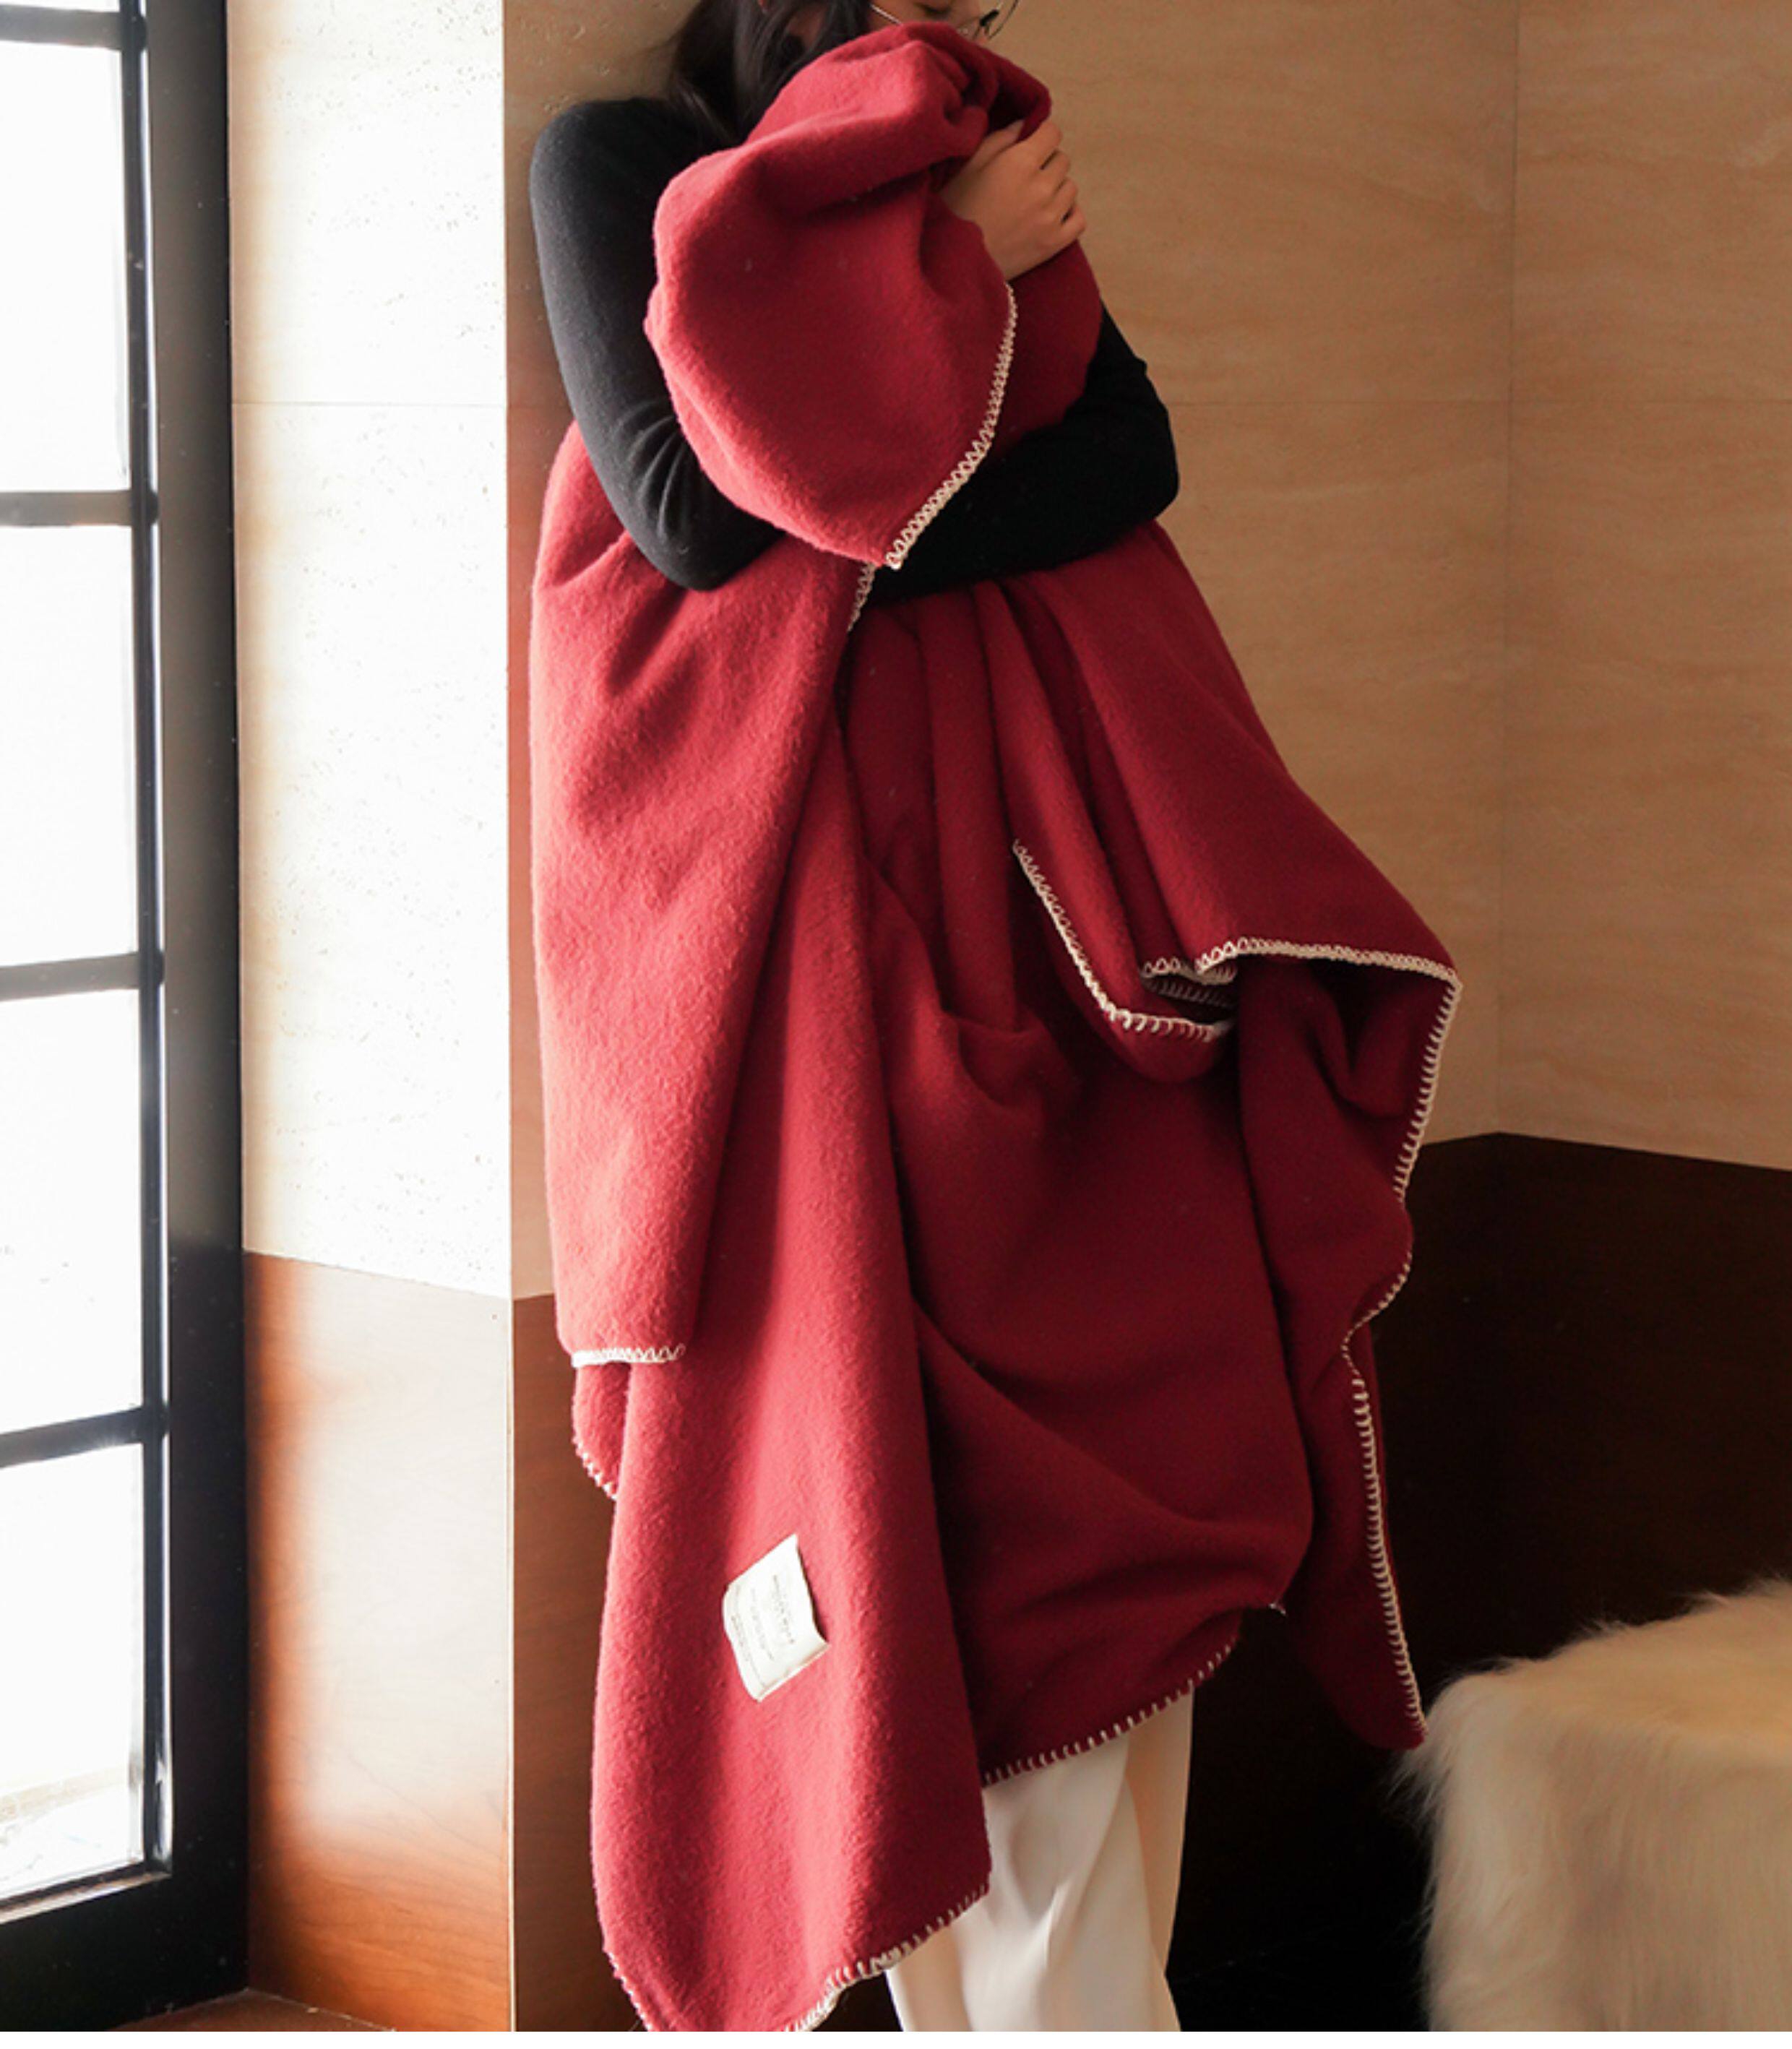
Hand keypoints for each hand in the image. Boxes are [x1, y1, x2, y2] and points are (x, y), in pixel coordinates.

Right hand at [938, 115, 1084, 280]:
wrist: (954, 258)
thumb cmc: (956, 208)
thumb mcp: (970, 163)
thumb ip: (1000, 138)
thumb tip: (1024, 127)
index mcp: (1021, 162)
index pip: (1052, 132)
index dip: (1041, 135)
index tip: (1031, 143)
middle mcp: (1041, 187)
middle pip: (1062, 160)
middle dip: (1047, 162)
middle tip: (1026, 175)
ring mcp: (1050, 217)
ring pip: (1071, 188)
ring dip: (1057, 188)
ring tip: (1035, 198)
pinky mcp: (1053, 244)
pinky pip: (1078, 220)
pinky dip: (1069, 214)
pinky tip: (1053, 214)